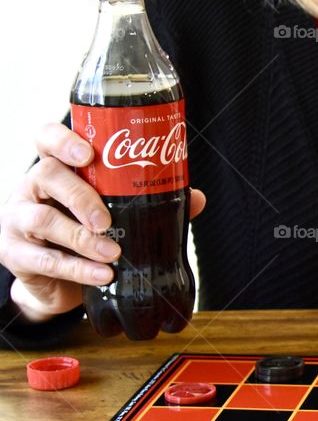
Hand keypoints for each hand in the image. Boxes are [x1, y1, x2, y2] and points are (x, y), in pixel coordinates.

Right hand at [0, 123, 205, 322]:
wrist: (56, 281)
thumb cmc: (85, 233)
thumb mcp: (114, 213)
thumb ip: (152, 203)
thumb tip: (197, 197)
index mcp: (57, 169)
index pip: (46, 139)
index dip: (63, 140)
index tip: (88, 152)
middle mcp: (31, 189)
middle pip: (46, 175)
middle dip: (80, 195)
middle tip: (107, 219)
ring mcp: (18, 221)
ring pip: (42, 219)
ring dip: (81, 237)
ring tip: (113, 251)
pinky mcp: (16, 255)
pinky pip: (45, 260)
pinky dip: (78, 268)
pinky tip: (103, 274)